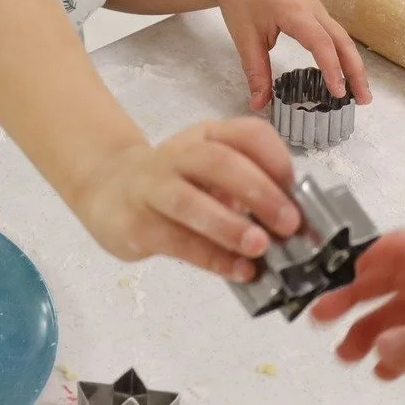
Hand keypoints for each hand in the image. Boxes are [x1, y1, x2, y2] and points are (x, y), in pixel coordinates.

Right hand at [72, 118, 300, 281]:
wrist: (106, 188)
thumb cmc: (174, 183)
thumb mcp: (209, 174)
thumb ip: (246, 193)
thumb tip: (296, 228)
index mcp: (207, 137)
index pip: (246, 133)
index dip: (276, 158)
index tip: (298, 189)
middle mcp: (179, 155)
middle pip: (218, 161)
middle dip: (258, 191)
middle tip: (289, 223)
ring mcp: (152, 187)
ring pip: (189, 200)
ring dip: (228, 224)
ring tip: (260, 247)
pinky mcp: (136, 223)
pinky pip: (176, 240)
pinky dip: (210, 257)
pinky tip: (239, 271)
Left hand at [210, 0, 368, 110]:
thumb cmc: (240, 1)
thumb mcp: (244, 39)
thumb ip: (255, 73)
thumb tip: (259, 105)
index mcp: (295, 13)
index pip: (322, 44)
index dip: (332, 69)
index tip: (338, 94)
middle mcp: (313, 9)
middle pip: (342, 41)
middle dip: (355, 71)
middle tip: (364, 100)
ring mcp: (315, 8)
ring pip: (341, 37)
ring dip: (352, 63)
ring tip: (359, 92)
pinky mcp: (313, 11)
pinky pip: (333, 34)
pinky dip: (343, 54)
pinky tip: (343, 71)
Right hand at [310, 231, 404, 404]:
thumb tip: (377, 347)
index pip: (404, 248)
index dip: (367, 256)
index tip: (335, 279)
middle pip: (397, 282)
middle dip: (356, 298)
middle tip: (320, 325)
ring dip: (376, 330)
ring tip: (349, 359)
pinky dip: (404, 352)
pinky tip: (390, 373)